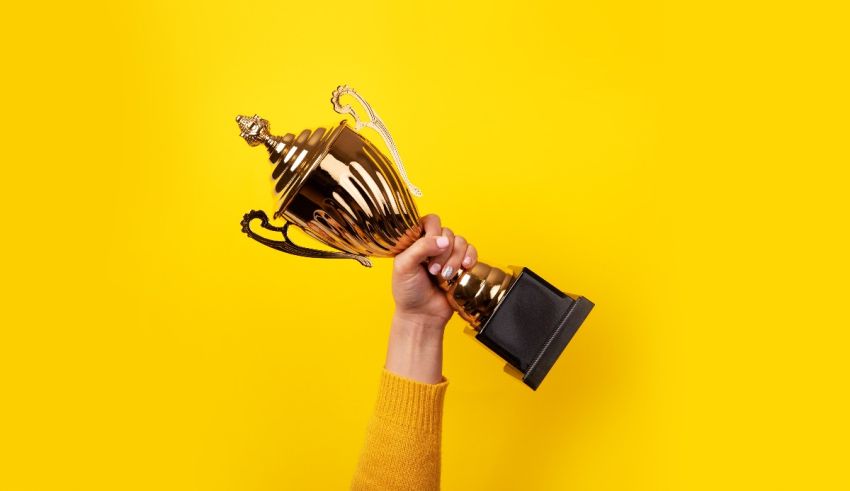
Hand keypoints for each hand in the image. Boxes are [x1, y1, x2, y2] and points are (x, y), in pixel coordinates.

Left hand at [385, 214, 477, 382]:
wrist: (422, 315)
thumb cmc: (408, 292)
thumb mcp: (404, 267)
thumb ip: (421, 248)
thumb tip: (444, 240)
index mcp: (416, 240)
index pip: (429, 221)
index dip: (432, 232)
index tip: (429, 248)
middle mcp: (433, 244)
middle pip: (447, 232)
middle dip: (443, 253)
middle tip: (433, 270)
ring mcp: (448, 254)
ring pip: (461, 242)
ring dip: (454, 259)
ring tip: (445, 276)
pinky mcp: (461, 264)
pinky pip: (472, 251)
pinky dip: (470, 258)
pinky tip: (465, 267)